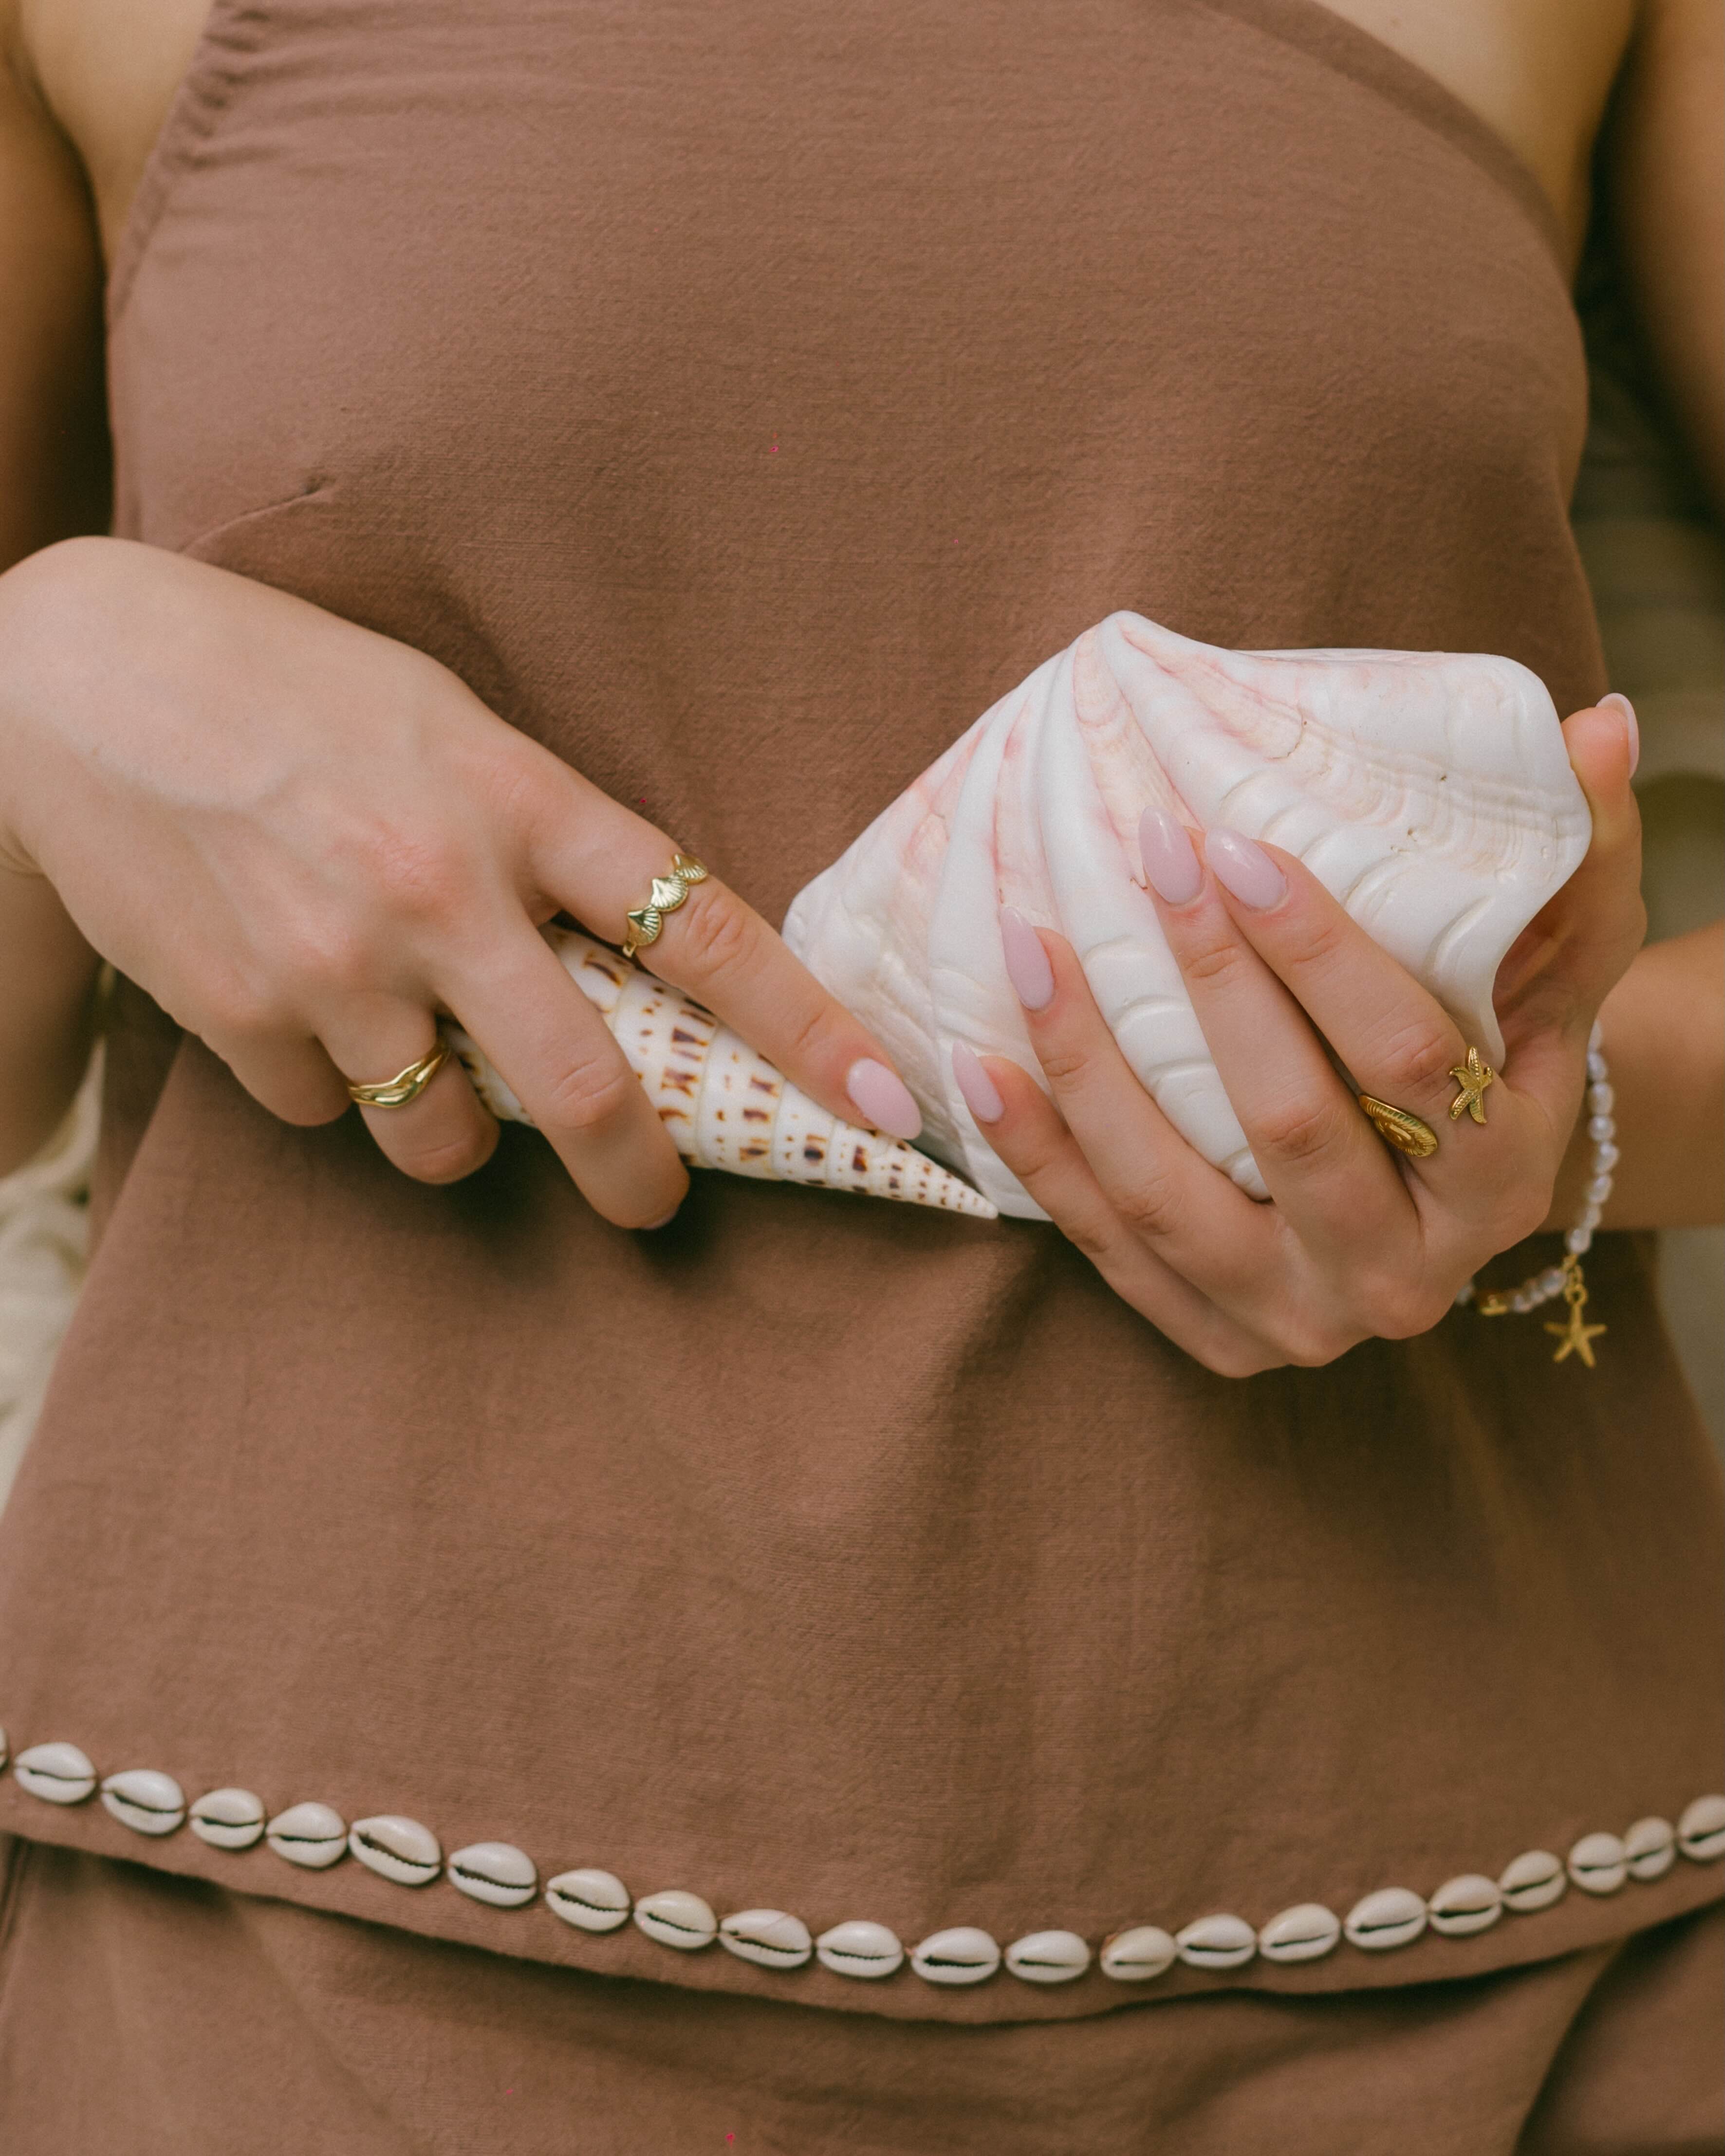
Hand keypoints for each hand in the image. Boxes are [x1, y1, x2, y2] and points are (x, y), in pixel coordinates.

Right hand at [0, 538, 921, 1226]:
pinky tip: (298, 996)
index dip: (806, 1024)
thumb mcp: (445, 724)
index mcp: (514, 795)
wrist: (77, 670)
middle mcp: (436, 887)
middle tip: (653, 1198)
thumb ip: (538, 839)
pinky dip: (334, 1084)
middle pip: (586, 1088)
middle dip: (638, 1174)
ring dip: (458, 1126)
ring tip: (417, 1046)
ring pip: (448, 1136)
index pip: (698, 926)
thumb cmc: (289, 685)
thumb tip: (614, 973)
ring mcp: (333, 961)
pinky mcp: (237, 1013)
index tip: (884, 1098)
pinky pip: (329, 1113)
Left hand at [951, 701, 1643, 1375]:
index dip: (1320, 952)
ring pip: (1173, 1201)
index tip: (1233, 846)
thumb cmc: (1499, 1046)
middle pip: (1292, 1125)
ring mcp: (1305, 1321)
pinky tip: (982, 1069)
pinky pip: (1110, 1251)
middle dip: (1209, 981)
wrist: (1450, 1187)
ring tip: (1030, 947)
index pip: (1410, 1060)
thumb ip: (1584, 852)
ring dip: (1089, 1071)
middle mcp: (1410, 1274)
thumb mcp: (1561, 961)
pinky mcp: (1220, 1339)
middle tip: (1142, 852)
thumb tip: (1596, 726)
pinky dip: (1040, 1160)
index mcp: (1504, 1179)